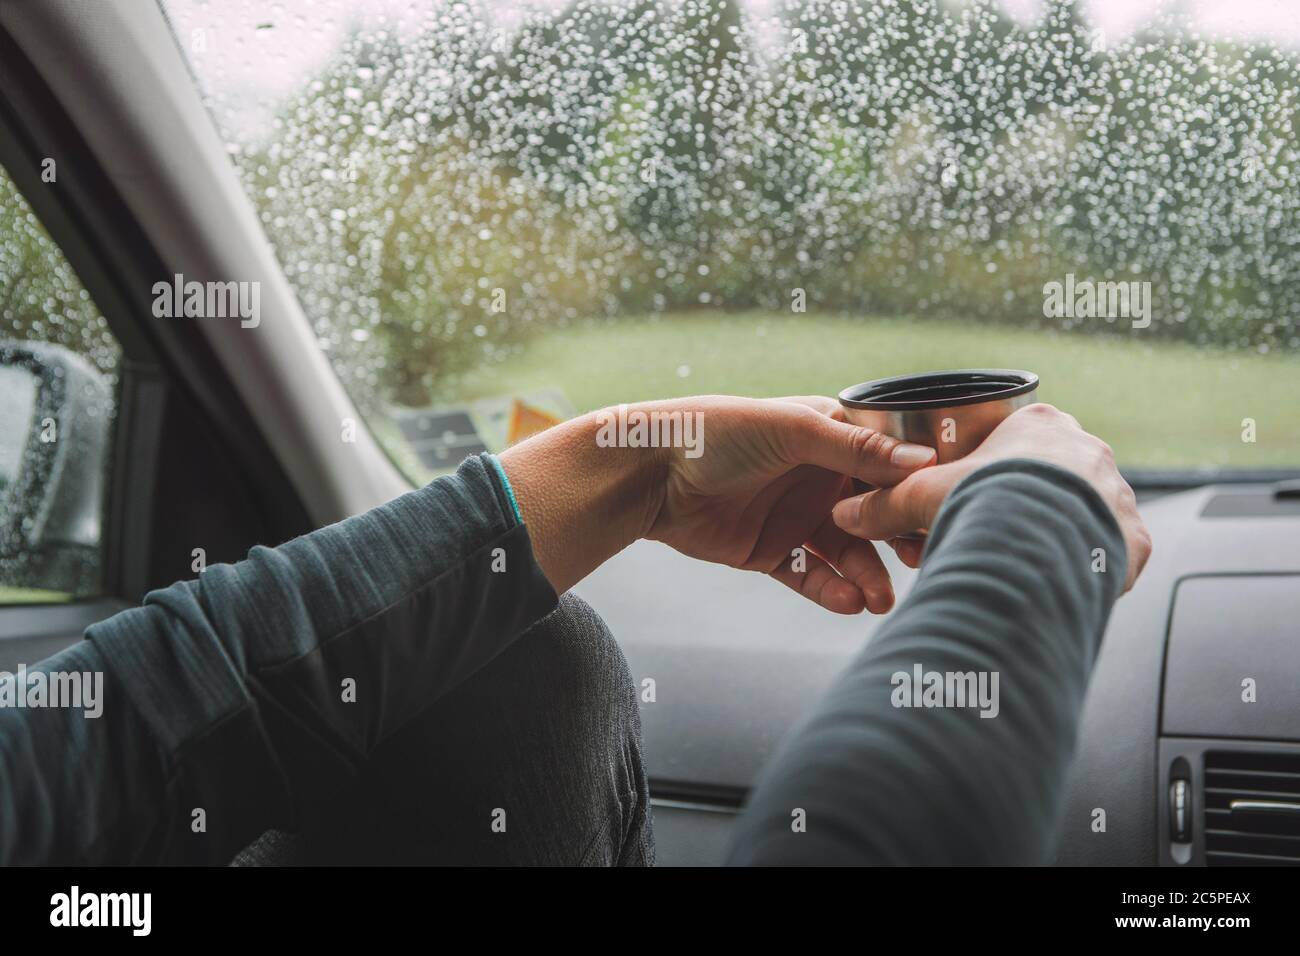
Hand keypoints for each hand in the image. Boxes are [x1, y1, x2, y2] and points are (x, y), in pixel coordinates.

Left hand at [499, 395, 935, 612]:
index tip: (943, 514)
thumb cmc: (718, 432)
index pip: (888, 465)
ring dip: (866, 575)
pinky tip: (849, 602)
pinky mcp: (771, 552)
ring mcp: (795, 517)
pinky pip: (811, 576)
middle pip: (873, 514)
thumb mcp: (793, 429)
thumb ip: (857, 447)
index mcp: (830, 437)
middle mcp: (819, 477)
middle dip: (896, 541)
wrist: (650, 474)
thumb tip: (924, 462)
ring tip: (879, 600)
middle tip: (919, 563)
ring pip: (847, 553)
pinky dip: (831, 590)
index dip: (915, 490)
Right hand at [830, 403, 1152, 589]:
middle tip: (989, 536)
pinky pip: (1109, 549)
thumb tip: (844, 515)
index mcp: (1037, 423)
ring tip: (1022, 565)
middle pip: (1047, 476)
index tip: (970, 496)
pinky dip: (1084, 564)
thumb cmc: (986, 503)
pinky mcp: (1131, 537)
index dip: (986, 469)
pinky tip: (1059, 580)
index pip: (1012, 439)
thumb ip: (884, 506)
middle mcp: (1085, 448)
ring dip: (1054, 535)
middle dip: (1019, 505)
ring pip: (1079, 512)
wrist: (1043, 542)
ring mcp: (1115, 491)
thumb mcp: (922, 499)